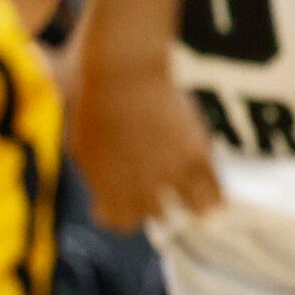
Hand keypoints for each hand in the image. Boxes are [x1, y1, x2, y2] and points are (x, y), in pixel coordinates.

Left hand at [73, 59, 220, 230]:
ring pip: (190, 213)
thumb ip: (93, 172)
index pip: (118, 222)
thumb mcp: (80, 142)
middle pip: (154, 217)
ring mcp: (168, 174)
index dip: (124, 211)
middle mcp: (137, 187)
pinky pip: (214, 195)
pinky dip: (214, 196)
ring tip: (191, 191)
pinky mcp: (194, 158)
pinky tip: (210, 187)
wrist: (121, 72)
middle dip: (156, 202)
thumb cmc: (95, 98)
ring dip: (190, 204)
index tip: (129, 199)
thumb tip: (99, 202)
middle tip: (161, 184)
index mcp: (105, 186)